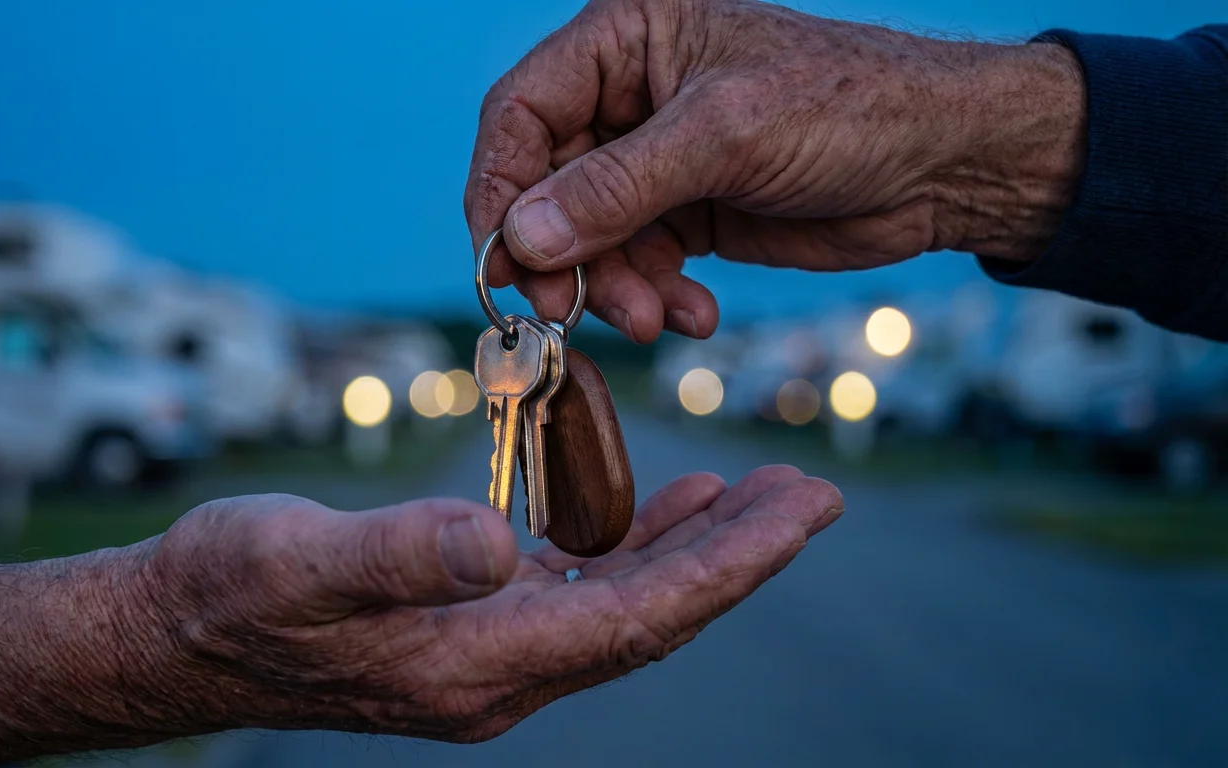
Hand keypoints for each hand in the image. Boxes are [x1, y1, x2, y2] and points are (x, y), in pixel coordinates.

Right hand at [135, 467, 841, 741]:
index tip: (802, 513)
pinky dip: (631, 552)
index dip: (728, 566)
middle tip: (815, 495)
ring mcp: (488, 657)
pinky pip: (579, 595)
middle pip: (652, 617)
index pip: (638, 618)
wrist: (175, 637)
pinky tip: (661, 513)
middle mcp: (500, 673)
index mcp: (477, 662)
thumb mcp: (298, 562)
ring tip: (758, 497)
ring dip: (696, 553)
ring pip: (623, 607)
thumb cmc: (228, 594)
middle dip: (739, 557)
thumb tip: (495, 544)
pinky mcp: (470, 629)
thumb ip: (397, 553)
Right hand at [464, 0, 1085, 342]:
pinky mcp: (688, 212)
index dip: (499, 190)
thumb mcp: (725, 136)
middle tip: (570, 311)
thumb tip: (520, 239)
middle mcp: (630, 96)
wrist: (945, 161)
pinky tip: (697, 314)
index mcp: (626, 38)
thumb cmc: (850, 108)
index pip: (521, 113)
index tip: (502, 264)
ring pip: (589, 237)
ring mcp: (658, 159)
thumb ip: (616, 187)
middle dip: (564, 255)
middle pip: (546, 185)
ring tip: (659, 319)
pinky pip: (640, 264)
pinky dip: (657, 296)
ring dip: (615, 288)